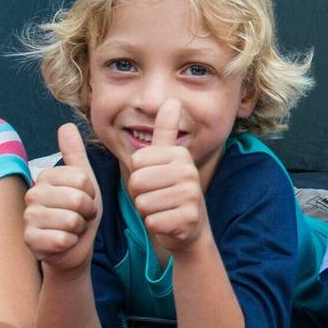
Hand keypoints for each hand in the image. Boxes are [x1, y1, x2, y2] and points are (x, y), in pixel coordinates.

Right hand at [26, 124, 101, 271]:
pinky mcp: (30, 240)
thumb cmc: (80, 213)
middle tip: (79, 217)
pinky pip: (62, 239)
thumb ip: (75, 155)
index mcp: (46, 176)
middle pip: (78, 199)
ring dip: (78, 228)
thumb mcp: (84, 181)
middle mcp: (33, 193)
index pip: (82, 180)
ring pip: (71, 220)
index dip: (91, 194)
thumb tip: (66, 125)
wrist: (74, 247)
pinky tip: (63, 242)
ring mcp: (29, 217)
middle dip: (87, 212)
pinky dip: (70, 243)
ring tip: (71, 228)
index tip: (84, 200)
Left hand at [127, 99, 206, 255]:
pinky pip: (152, 222)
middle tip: (156, 197)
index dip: (137, 175)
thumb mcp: (166, 159)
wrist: (189, 226)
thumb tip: (173, 100)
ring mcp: (191, 196)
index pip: (136, 161)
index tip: (153, 180)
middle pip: (137, 182)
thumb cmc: (169, 190)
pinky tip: (167, 222)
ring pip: (143, 203)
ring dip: (147, 211)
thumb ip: (166, 131)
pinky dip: (155, 226)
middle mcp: (189, 172)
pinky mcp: (188, 219)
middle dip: (140, 195)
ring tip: (162, 209)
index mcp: (180, 154)